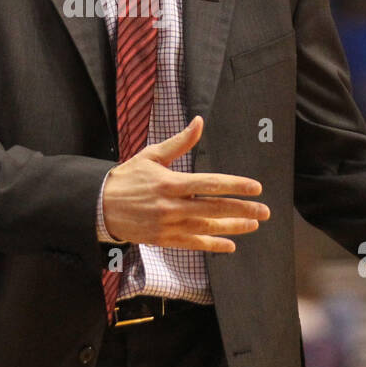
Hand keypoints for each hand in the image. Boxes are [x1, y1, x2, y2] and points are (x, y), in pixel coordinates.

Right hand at [101, 115, 268, 251]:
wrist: (100, 205)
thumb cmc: (128, 177)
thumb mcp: (152, 156)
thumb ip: (180, 142)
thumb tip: (199, 121)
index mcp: (171, 182)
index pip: (210, 184)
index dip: (235, 186)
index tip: (255, 187)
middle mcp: (172, 206)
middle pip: (214, 208)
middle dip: (243, 209)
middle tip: (265, 211)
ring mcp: (168, 225)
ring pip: (207, 227)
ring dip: (233, 227)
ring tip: (253, 224)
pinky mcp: (164, 239)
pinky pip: (193, 244)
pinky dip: (213, 245)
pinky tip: (230, 245)